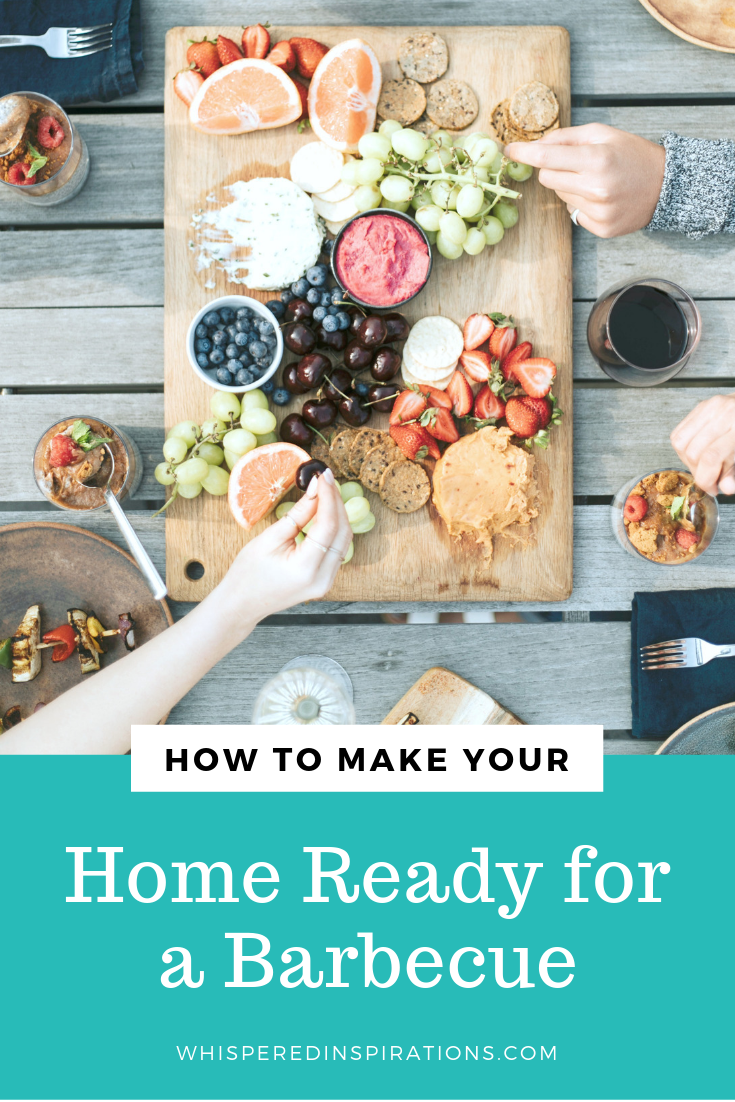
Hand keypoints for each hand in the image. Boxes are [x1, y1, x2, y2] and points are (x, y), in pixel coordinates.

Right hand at [222, 468, 352, 624]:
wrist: (242, 603)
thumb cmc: (248, 572)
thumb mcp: (270, 538)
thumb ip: (298, 513)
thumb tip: (317, 488)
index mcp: (306, 569)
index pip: (327, 525)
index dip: (329, 497)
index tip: (324, 475)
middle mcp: (322, 579)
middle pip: (342, 532)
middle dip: (336, 502)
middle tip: (326, 479)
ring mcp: (327, 582)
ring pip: (344, 541)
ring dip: (338, 514)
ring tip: (325, 491)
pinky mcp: (325, 580)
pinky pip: (337, 550)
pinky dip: (333, 529)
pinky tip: (324, 512)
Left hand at [504, 123, 665, 237]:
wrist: (666, 185)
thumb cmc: (632, 154)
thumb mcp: (603, 134)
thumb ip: (567, 138)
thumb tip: (536, 145)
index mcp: (597, 160)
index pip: (546, 158)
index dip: (524, 154)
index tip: (509, 151)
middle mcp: (596, 188)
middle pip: (547, 179)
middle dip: (553, 169)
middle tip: (576, 164)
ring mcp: (599, 212)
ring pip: (560, 197)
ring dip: (569, 187)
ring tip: (595, 181)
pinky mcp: (601, 228)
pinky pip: (573, 214)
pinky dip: (581, 204)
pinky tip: (601, 197)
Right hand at [670, 395, 734, 495]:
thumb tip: (725, 488)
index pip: (711, 457)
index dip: (706, 479)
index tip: (712, 488)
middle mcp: (723, 414)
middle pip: (693, 452)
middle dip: (698, 472)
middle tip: (710, 477)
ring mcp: (709, 407)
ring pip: (681, 444)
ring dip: (688, 461)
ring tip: (703, 464)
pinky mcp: (700, 407)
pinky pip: (678, 433)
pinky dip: (684, 448)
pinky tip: (698, 452)